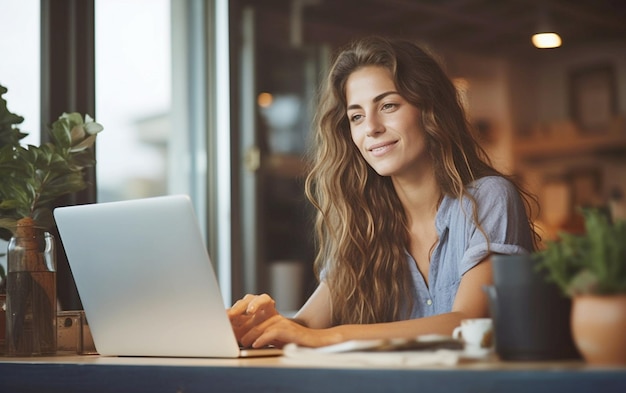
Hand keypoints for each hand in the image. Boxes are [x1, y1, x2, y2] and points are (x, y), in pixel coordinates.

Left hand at [228, 293, 342, 348]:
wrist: (314, 343)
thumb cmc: (291, 340)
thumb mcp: (271, 335)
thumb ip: (256, 332)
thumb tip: (238, 336)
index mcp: (267, 313)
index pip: (250, 303)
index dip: (237, 308)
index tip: (225, 315)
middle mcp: (273, 314)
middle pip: (254, 306)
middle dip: (239, 312)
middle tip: (228, 320)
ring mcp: (281, 320)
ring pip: (261, 324)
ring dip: (250, 334)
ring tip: (243, 342)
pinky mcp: (288, 329)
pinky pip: (272, 332)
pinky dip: (263, 339)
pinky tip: (256, 344)